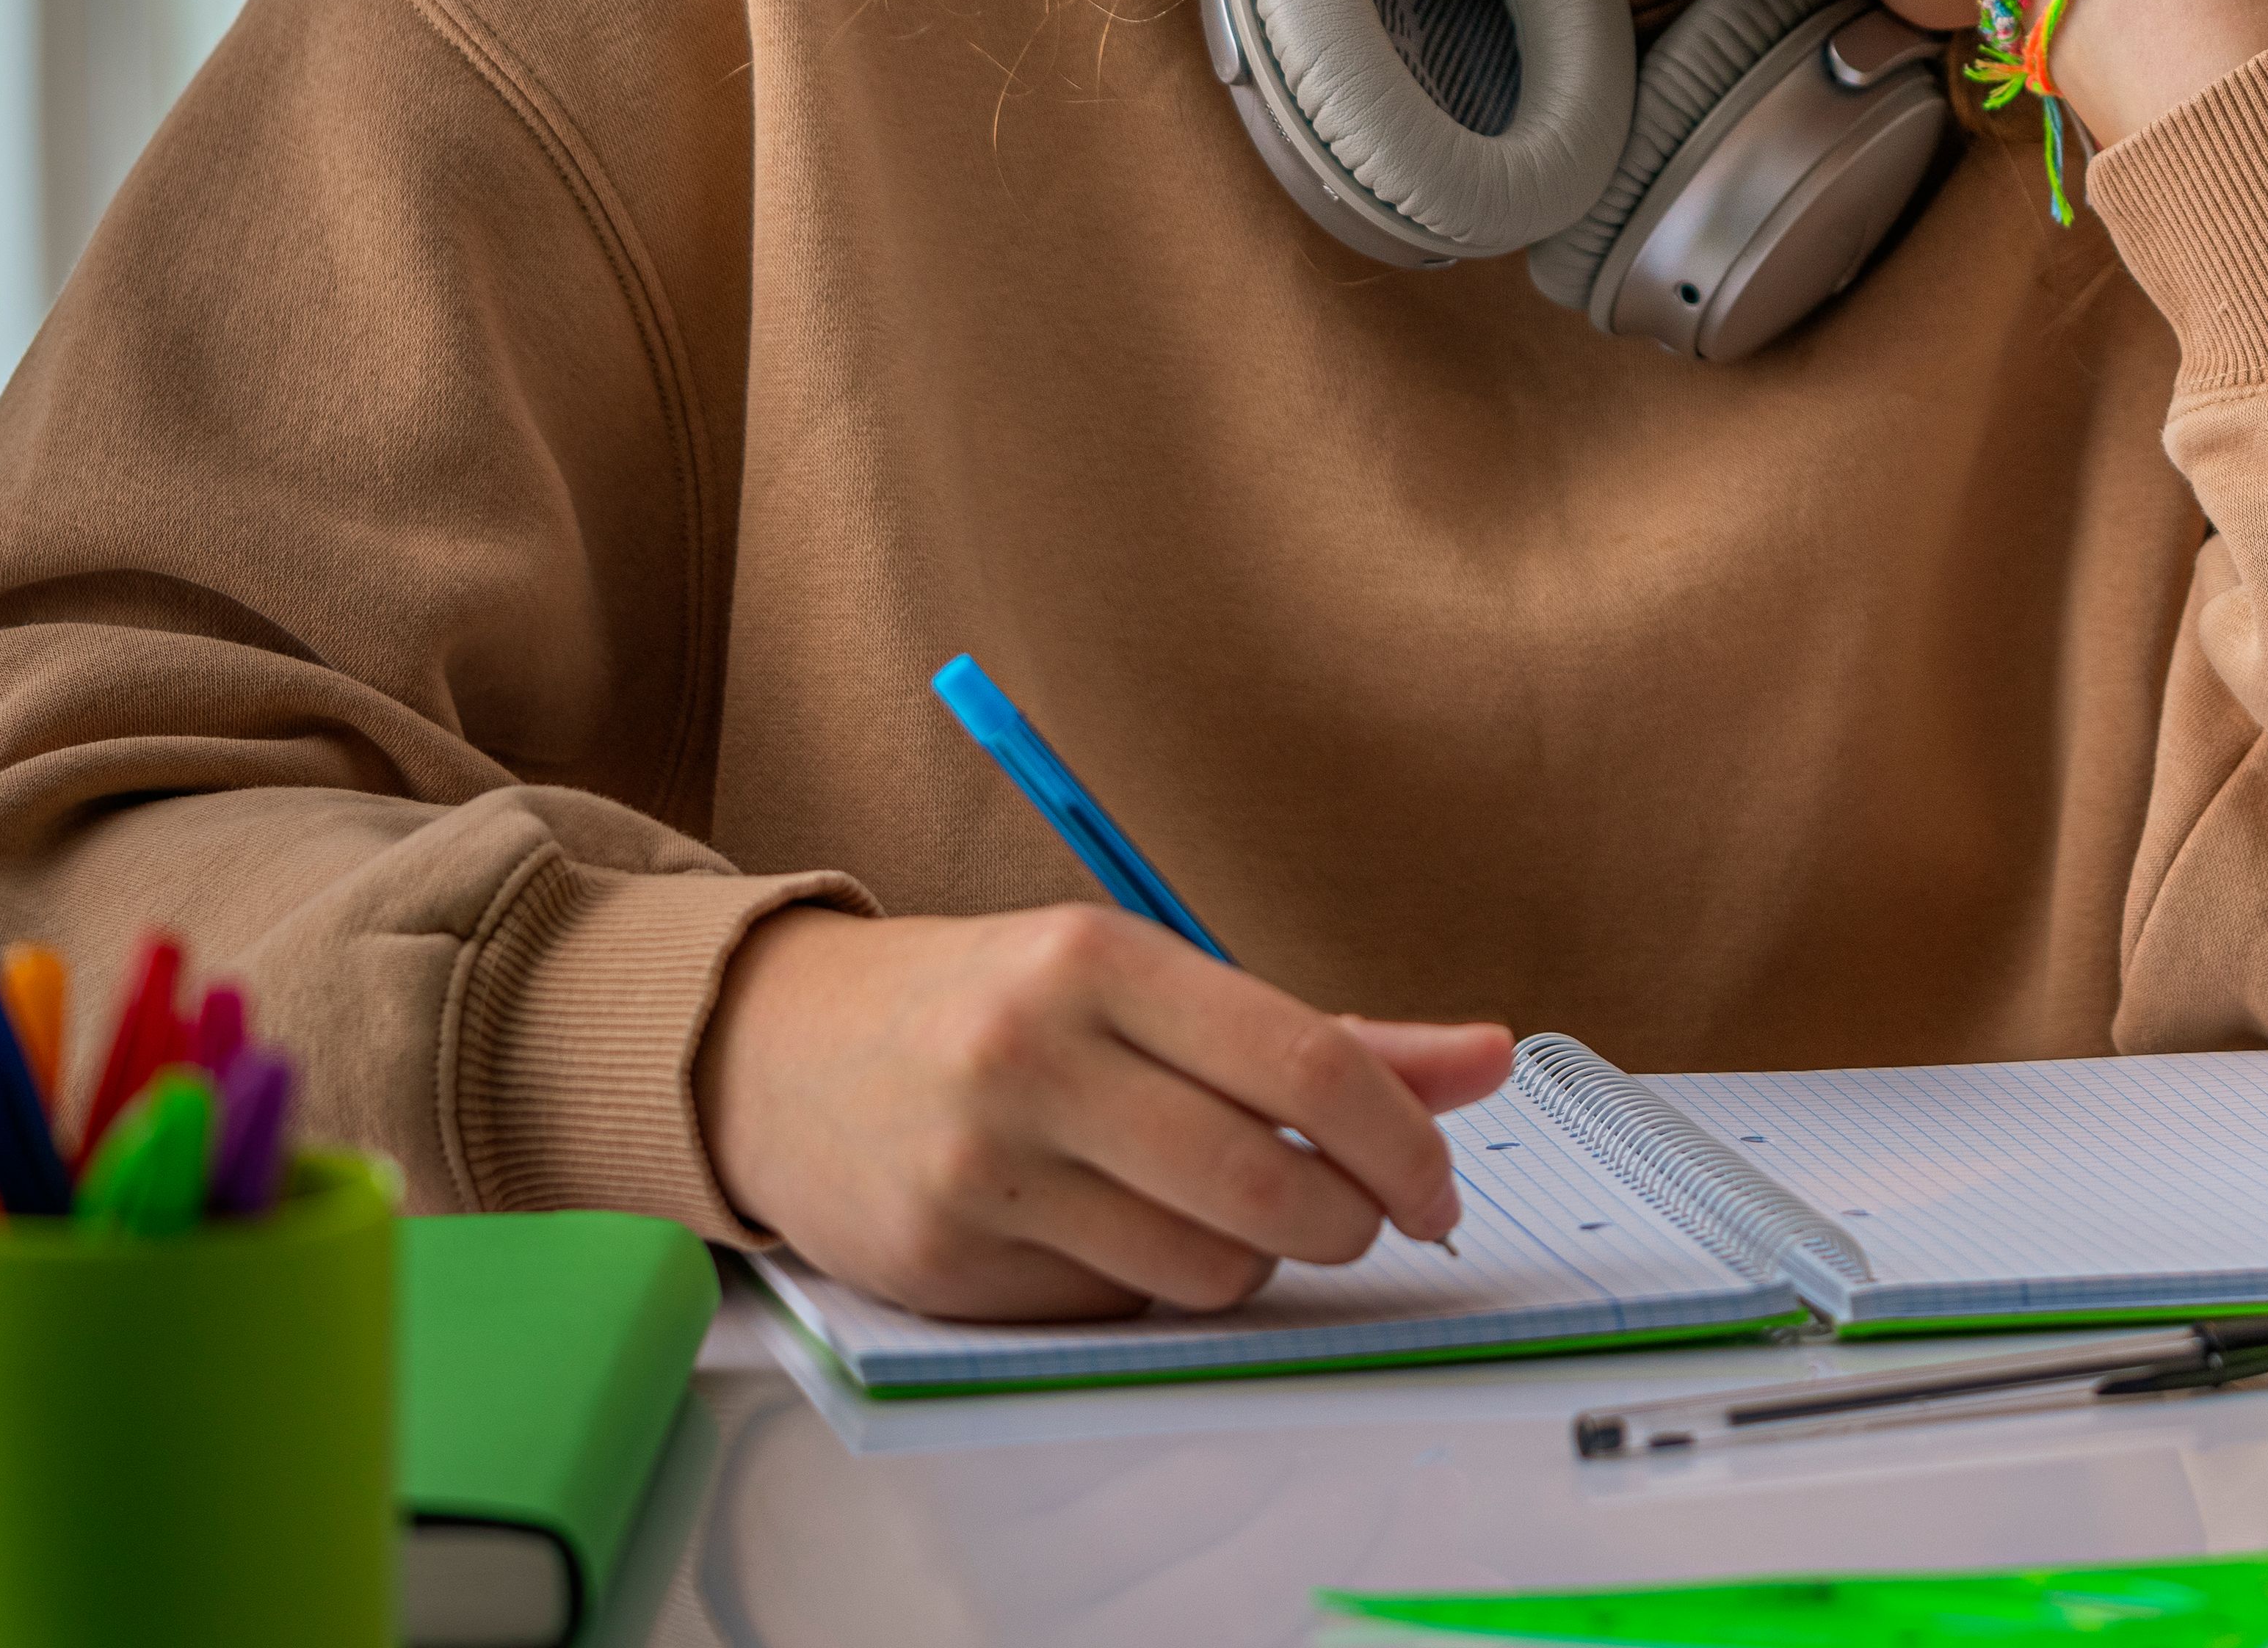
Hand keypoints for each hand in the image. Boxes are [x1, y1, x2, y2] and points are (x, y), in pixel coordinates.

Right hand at [694, 905, 1515, 1321]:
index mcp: (1101, 960)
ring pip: (1204, 1268)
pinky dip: (1149, 1283)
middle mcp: (1034, 1057)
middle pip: (1268, 1187)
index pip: (1309, 1068)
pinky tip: (1109, 1227)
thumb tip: (1489, 1059)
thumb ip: (1331, 1034)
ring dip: (1250, 1260)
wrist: (777, 1050)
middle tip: (1356, 1217)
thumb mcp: (1153, 980)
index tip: (1436, 1186)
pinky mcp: (943, 1262)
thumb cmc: (996, 1005)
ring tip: (1214, 1207)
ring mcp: (980, 1167)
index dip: (1403, 1144)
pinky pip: (1115, 1306)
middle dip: (1348, 1222)